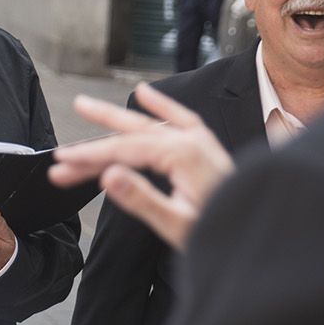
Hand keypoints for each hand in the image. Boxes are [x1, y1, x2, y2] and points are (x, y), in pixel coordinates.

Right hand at [48, 83, 234, 249]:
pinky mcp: (205, 149)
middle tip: (65, 121)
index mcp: (183, 156)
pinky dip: (162, 106)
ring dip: (118, 118)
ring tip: (89, 107)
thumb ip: (142, 198)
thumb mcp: (177, 224)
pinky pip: (180, 119)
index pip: (124, 150)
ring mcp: (199, 143)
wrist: (261, 229)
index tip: (61, 163)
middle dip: (97, 129)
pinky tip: (145, 93)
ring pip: (150, 125)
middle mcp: (191, 142)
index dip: (89, 156)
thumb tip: (108, 175)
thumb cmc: (221, 231)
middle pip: (133, 131)